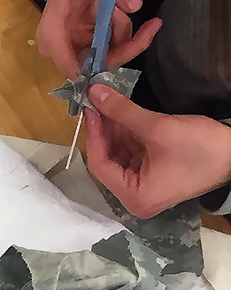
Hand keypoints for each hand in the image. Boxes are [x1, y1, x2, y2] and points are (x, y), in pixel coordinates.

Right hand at [38, 0, 161, 81]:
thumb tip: (135, 6)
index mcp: (53, 30)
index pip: (70, 67)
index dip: (97, 74)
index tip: (126, 58)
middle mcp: (61, 44)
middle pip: (93, 67)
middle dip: (124, 49)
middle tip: (151, 27)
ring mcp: (75, 43)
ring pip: (107, 57)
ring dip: (124, 34)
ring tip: (125, 5)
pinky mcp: (88, 39)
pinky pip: (111, 47)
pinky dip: (123, 32)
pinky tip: (122, 10)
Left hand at [85, 84, 230, 216]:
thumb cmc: (200, 148)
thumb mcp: (158, 128)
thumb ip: (122, 111)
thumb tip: (94, 92)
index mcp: (134, 197)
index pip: (100, 165)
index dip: (94, 134)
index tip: (90, 108)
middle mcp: (135, 198)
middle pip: (109, 161)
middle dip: (104, 131)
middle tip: (97, 103)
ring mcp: (145, 187)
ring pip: (120, 156)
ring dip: (115, 131)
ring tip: (108, 104)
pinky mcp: (155, 175)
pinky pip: (134, 155)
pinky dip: (128, 136)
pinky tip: (122, 115)